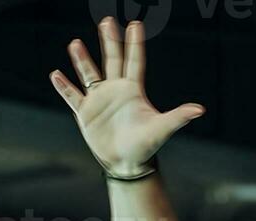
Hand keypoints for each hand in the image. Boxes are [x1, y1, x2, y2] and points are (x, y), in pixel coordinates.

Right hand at [50, 18, 203, 177]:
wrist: (127, 164)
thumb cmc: (146, 146)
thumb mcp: (162, 129)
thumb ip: (178, 117)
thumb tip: (199, 110)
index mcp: (133, 91)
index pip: (134, 62)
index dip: (134, 44)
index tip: (135, 24)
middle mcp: (115, 90)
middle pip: (112, 60)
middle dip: (109, 41)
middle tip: (106, 22)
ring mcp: (99, 100)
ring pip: (89, 74)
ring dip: (82, 60)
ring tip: (76, 44)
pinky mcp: (85, 112)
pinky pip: (72, 95)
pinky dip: (64, 86)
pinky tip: (56, 74)